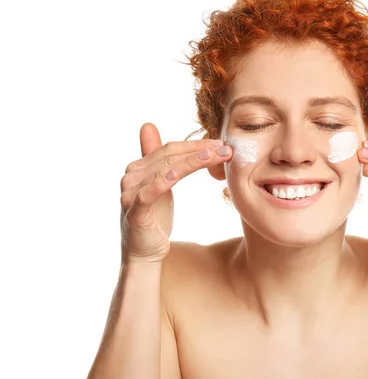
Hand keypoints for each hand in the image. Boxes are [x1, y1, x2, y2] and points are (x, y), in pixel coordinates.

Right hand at [119, 123, 231, 262]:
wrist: (144, 253)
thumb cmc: (155, 218)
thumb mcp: (161, 186)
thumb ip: (159, 159)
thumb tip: (148, 125)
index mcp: (139, 167)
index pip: (170, 149)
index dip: (195, 144)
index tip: (222, 144)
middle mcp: (131, 176)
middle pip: (168, 156)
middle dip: (199, 151)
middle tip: (225, 149)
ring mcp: (130, 194)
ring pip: (163, 170)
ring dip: (190, 162)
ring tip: (213, 157)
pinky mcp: (134, 212)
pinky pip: (148, 194)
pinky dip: (162, 182)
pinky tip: (177, 175)